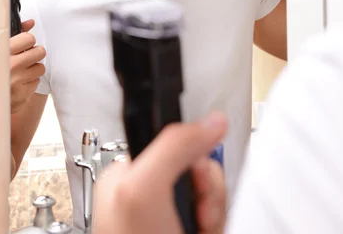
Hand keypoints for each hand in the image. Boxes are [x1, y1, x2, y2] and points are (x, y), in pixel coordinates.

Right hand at [10, 20, 45, 113]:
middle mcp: (11, 66)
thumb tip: (31, 23)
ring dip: (32, 70)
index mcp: (3, 52)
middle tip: (24, 59)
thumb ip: (15, 35)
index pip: (29, 39)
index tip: (22, 46)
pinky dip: (28, 84)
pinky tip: (18, 84)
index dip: (27, 42)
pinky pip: (35, 84)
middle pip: (40, 52)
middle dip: (33, 55)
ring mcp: (17, 82)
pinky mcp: (22, 96)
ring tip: (19, 72)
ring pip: (40, 68)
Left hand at [93, 112, 227, 233]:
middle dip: (207, 188)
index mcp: (126, 173)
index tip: (196, 169)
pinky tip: (203, 233)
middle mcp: (146, 195)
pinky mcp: (184, 229)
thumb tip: (212, 121)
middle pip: (197, 168)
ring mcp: (166, 216)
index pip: (173, 141)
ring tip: (199, 227)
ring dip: (213, 210)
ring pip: (209, 195)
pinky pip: (215, 217)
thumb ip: (174, 146)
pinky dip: (216, 225)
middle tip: (197, 208)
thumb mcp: (145, 187)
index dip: (193, 153)